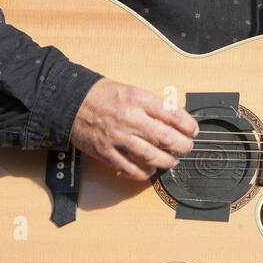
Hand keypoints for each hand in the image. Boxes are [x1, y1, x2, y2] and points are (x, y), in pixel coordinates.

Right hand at [70, 78, 198, 181]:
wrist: (69, 102)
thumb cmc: (102, 95)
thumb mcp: (131, 90)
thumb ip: (152, 105)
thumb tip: (175, 120)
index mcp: (138, 99)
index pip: (173, 115)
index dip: (188, 126)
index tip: (193, 130)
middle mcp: (129, 119)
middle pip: (166, 138)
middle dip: (183, 146)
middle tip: (187, 148)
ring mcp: (117, 137)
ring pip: (151, 156)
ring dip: (167, 161)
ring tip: (171, 160)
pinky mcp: (106, 153)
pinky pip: (130, 168)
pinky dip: (144, 172)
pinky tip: (149, 169)